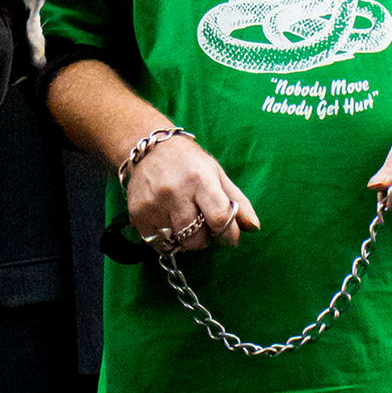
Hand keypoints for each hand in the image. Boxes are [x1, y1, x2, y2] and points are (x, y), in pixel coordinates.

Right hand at [123, 134, 258, 254]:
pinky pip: (158, 243)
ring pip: (178, 243)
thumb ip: (238, 201)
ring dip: (187, 240)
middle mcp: (175, 192)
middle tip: (204, 225)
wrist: (149, 149)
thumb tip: (253, 228)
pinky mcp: (137, 214)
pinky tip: (169, 223)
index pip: (220, 218)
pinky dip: (167, 240)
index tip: (229, 234)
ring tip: (186, 222)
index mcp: (200, 179)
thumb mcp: (218, 174)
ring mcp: (154, 205)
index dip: (229, 233)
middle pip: (198, 237)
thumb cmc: (189, 163)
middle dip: (206, 238)